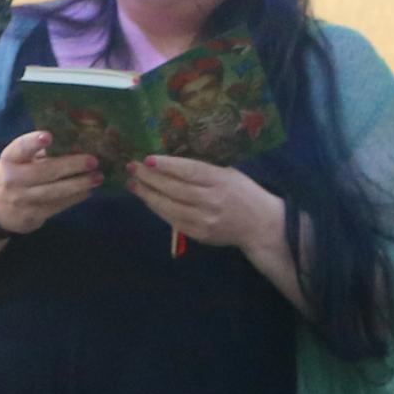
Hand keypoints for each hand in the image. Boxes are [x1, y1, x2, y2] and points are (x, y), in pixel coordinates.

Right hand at [0, 127, 98, 234]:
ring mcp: (22, 199)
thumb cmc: (14, 176)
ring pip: (54, 192)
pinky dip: (75, 198)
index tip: (49, 136)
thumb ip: (38, 152)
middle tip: (93, 161)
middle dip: (71, 165)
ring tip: (97, 178)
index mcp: (9, 159)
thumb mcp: (18, 161)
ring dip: (79, 184)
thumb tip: (74, 141)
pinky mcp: (32, 216)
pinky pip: (58, 206)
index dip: (33, 142)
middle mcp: (12, 179)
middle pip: (45, 171)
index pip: (20, 148)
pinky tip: (88, 191)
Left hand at [124, 154, 286, 253]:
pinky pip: (174, 221)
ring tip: (133, 184)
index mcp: (220, 180)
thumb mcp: (229, 174)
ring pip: (170, 207)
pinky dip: (158, 210)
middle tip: (132, 167)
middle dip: (150, 178)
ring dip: (148, 195)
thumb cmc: (244, 193)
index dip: (167, 165)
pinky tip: (148, 200)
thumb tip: (170, 163)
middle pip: (175, 189)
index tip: (147, 159)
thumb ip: (204, 170)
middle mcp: (212, 200)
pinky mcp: (200, 235)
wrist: (261, 226)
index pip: (190, 171)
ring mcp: (205, 220)